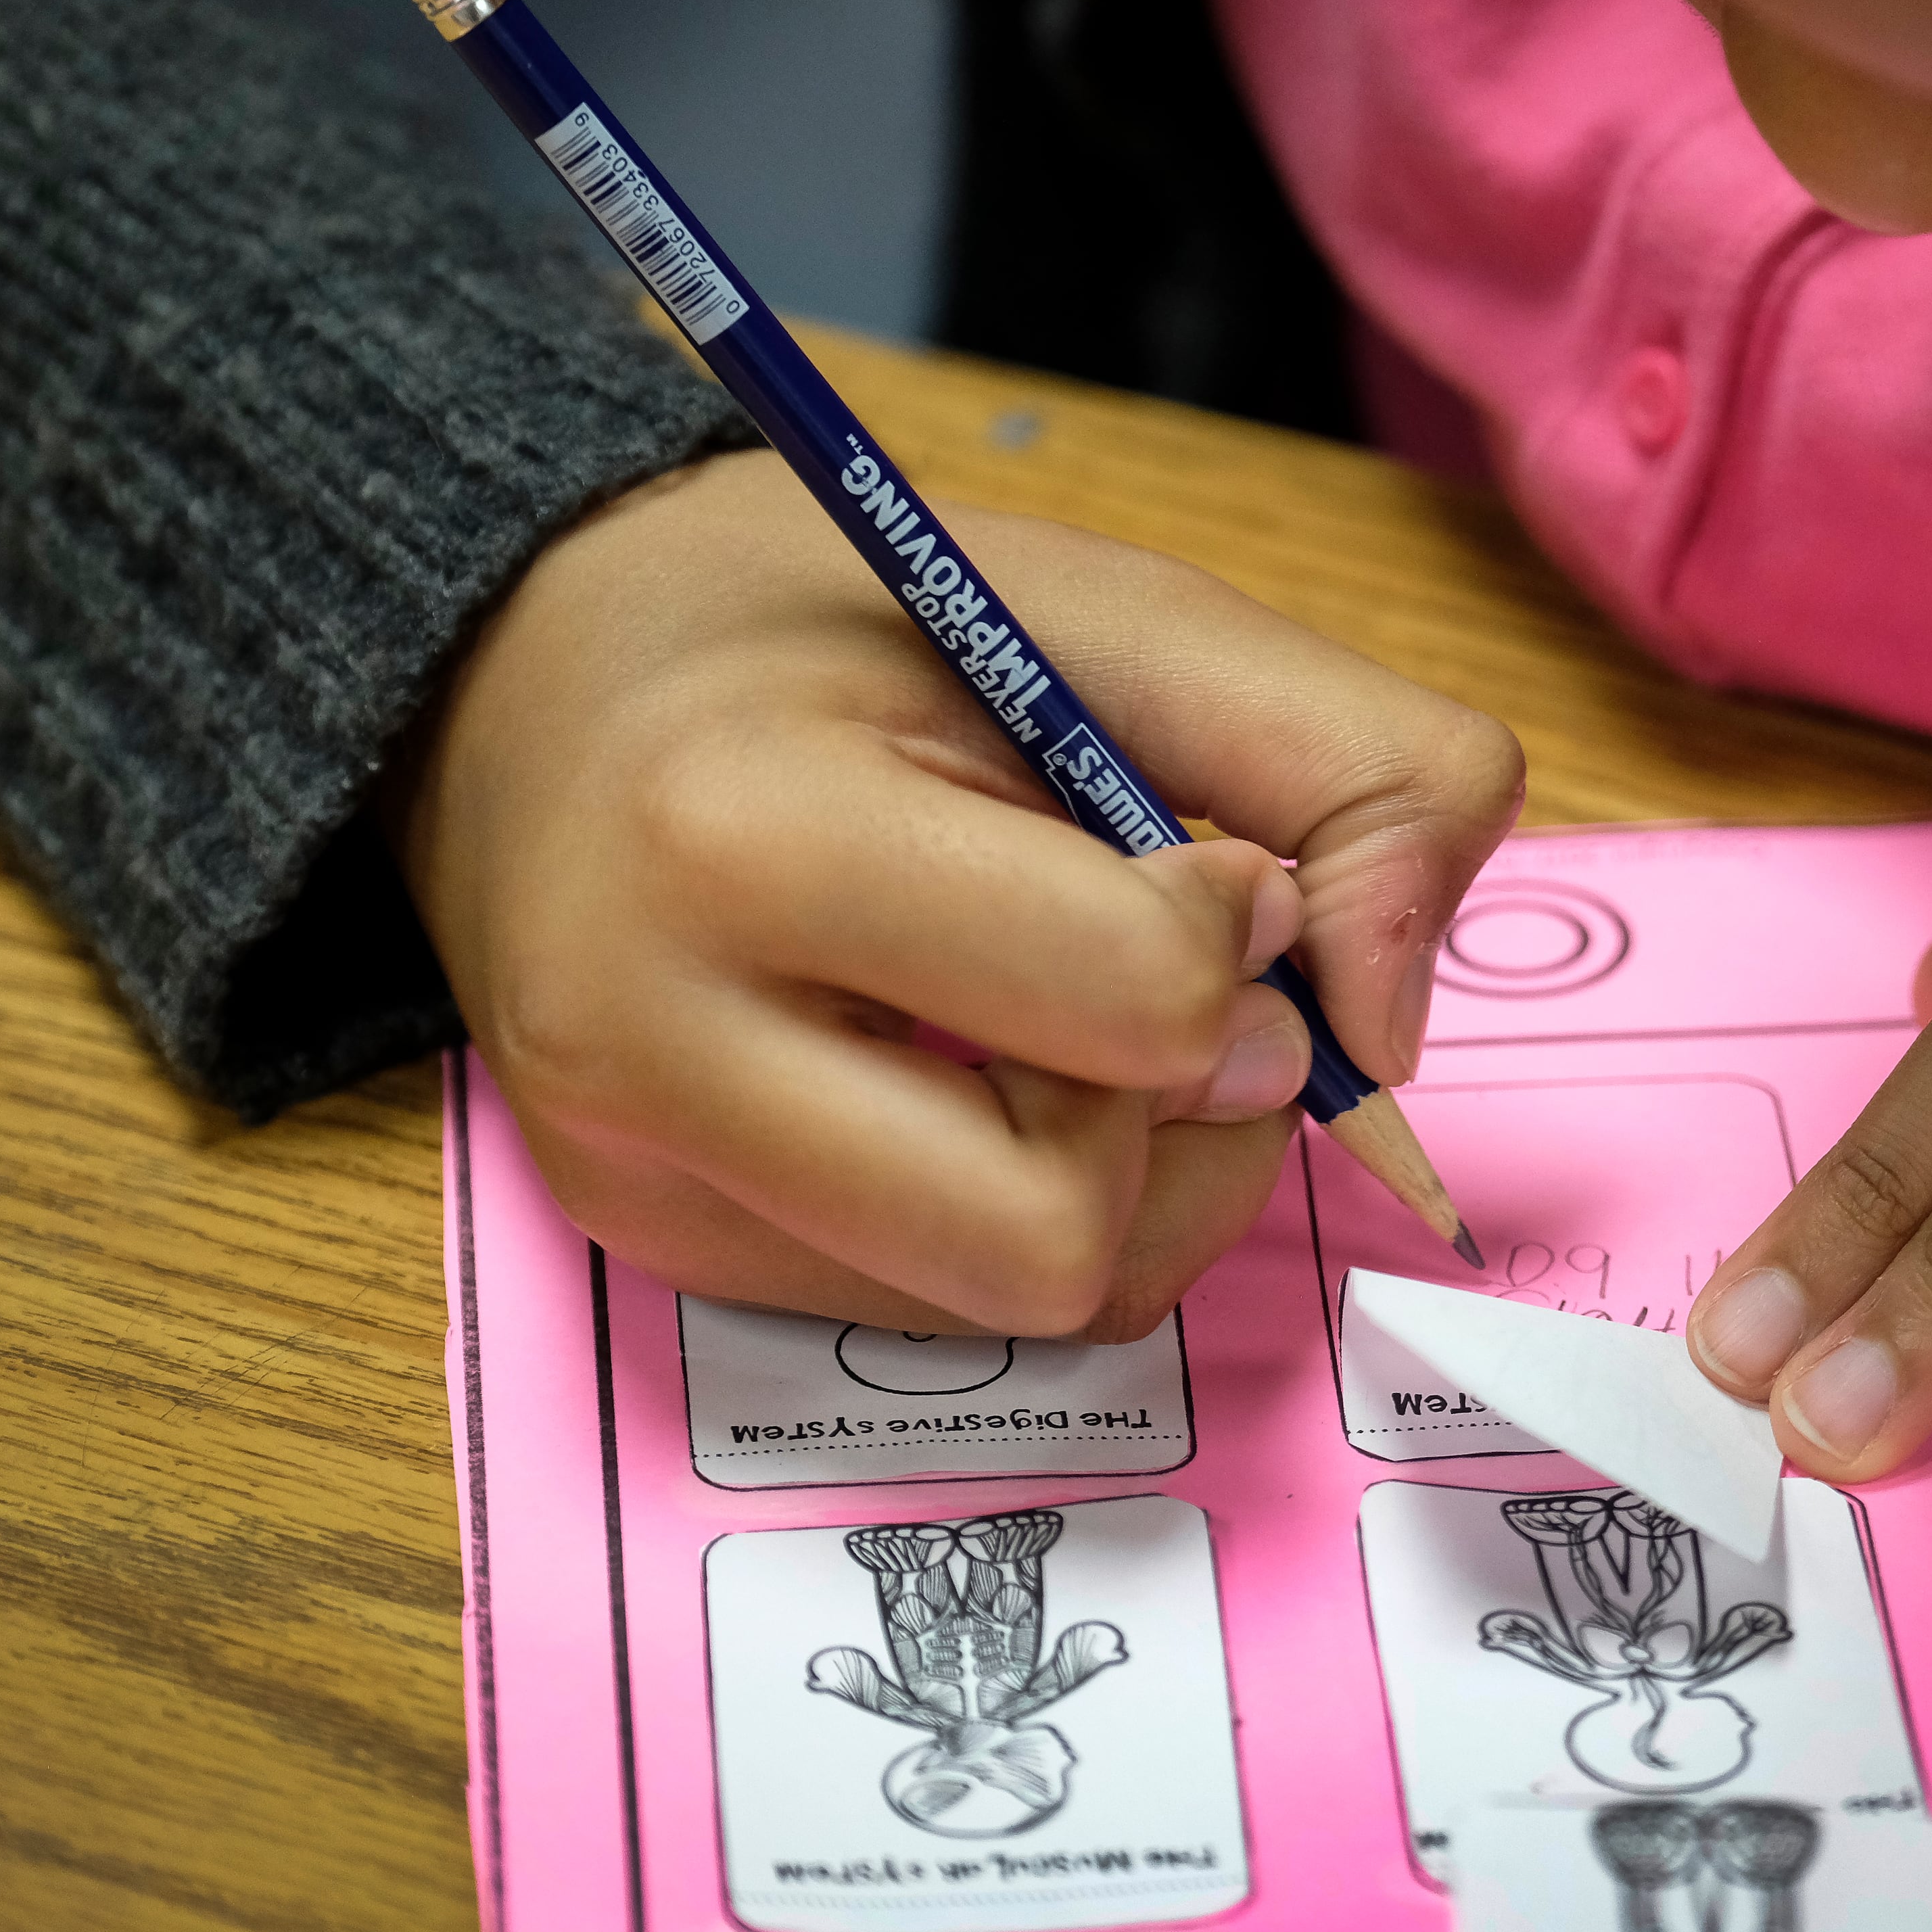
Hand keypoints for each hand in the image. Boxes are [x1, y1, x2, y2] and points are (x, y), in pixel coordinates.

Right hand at [386, 450, 1523, 1337]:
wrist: (541, 680)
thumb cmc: (839, 632)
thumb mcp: (1119, 612)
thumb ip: (1350, 761)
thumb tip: (1390, 1019)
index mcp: (746, 833)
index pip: (1133, 1006)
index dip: (1244, 938)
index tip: (1213, 861)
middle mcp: (655, 1044)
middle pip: (1065, 1233)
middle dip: (1189, 1112)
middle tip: (1164, 980)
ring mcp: (644, 1177)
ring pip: (1033, 1303)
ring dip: (1141, 1178)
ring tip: (1080, 1022)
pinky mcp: (660, 1252)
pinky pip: (964, 1318)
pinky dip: (1047, 1209)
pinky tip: (991, 1073)